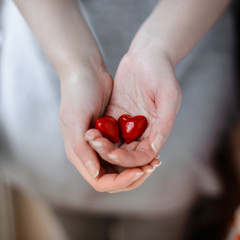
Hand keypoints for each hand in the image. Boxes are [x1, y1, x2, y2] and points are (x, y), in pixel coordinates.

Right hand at [59, 64, 158, 191]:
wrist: (85, 71)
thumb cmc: (77, 94)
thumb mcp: (75, 120)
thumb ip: (81, 149)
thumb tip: (95, 174)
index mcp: (79, 154)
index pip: (100, 181)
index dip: (120, 181)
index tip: (137, 171)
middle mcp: (90, 152)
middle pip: (113, 176)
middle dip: (132, 176)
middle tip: (151, 167)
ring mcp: (102, 142)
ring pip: (121, 164)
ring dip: (137, 166)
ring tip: (155, 160)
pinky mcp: (112, 132)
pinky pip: (126, 148)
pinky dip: (137, 151)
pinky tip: (151, 147)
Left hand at [85, 51, 181, 167]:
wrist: (147, 54)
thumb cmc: (161, 72)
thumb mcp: (168, 95)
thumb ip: (164, 123)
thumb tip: (155, 150)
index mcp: (157, 131)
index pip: (143, 156)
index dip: (128, 161)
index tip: (112, 154)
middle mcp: (142, 131)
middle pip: (126, 154)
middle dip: (110, 154)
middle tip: (95, 145)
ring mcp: (128, 124)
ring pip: (113, 144)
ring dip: (101, 145)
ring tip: (89, 136)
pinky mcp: (115, 114)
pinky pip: (105, 130)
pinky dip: (97, 133)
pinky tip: (88, 129)